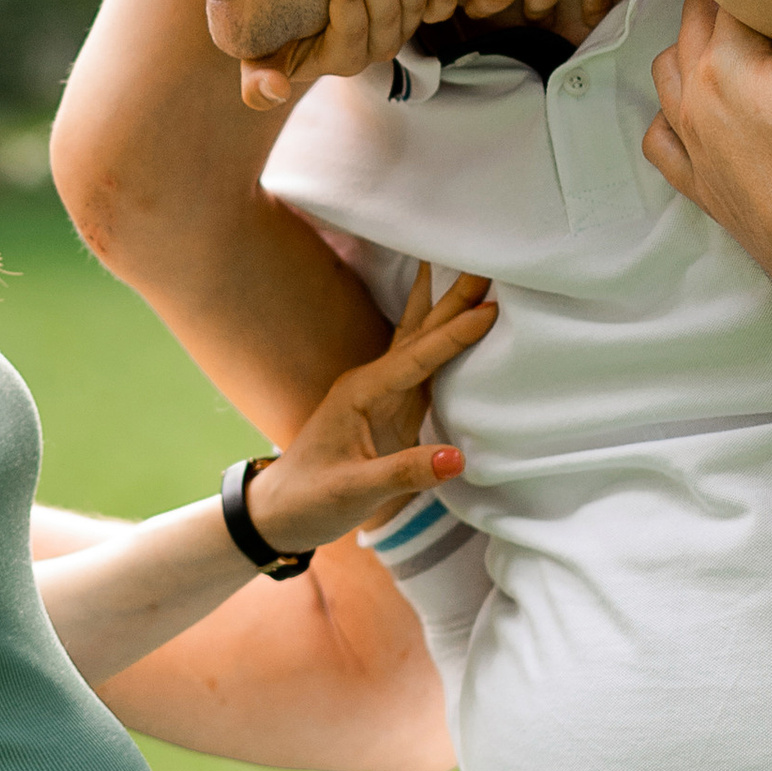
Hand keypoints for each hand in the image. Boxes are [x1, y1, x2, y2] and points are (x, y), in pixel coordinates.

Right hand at [240, 0, 454, 111]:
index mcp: (337, 60)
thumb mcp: (254, 54)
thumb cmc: (267, 27)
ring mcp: (397, 27)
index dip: (350, 3)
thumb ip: (256, 82)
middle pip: (386, 22)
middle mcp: (372, 47)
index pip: (349, 34)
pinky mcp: (414, 9)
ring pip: (413, 11)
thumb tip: (274, 92)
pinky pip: (437, 8)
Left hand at [250, 265, 493, 552]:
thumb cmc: (310, 499)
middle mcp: (373, 384)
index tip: (490, 307)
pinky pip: (427, 369)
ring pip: (424, 345)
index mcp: (361, 393)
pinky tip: (462, 325)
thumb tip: (458, 459)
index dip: (453, 334)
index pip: (416, 357)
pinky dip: (448, 344)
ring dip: (451, 312)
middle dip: (452, 298)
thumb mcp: (353, 490)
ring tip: (477, 275)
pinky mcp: (395, 411)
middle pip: (420, 333)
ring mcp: (385, 395)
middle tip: (486, 259)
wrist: (282, 512)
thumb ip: (404, 472)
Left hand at [642, 0, 771, 310]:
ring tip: (753, 53)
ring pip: (671, 78)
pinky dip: (679, 120)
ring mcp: (694, 150)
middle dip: (730, 11)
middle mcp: (694, 103)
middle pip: (694, 28)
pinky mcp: (704, 191)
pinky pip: (665, 142)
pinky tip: (714, 116)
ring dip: (701, 58)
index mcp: (724, 64)